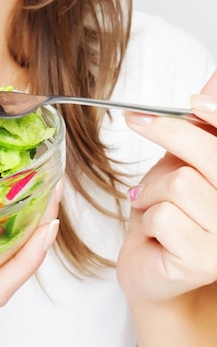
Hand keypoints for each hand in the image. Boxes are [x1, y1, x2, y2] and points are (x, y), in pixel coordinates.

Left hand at [117, 71, 216, 303]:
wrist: (152, 266)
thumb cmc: (170, 213)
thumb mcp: (184, 161)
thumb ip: (203, 127)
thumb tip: (215, 80)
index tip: (193, 101)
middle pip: (209, 153)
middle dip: (167, 131)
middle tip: (137, 121)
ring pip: (181, 182)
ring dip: (152, 188)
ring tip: (150, 202)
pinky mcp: (206, 261)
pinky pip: (163, 214)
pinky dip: (148, 216)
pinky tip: (155, 231)